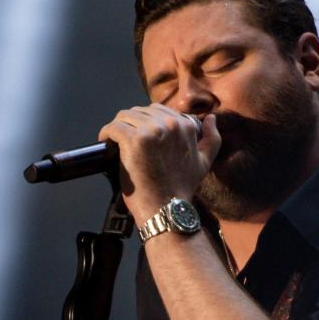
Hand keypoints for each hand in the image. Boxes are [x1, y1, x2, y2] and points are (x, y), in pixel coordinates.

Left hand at [98, 106, 220, 221]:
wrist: (166, 209)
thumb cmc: (181, 188)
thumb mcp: (204, 162)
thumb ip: (212, 139)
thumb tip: (211, 119)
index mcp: (185, 126)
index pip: (158, 110)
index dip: (145, 123)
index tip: (139, 136)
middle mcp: (170, 124)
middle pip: (140, 112)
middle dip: (131, 124)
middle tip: (124, 140)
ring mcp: (151, 131)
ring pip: (125, 116)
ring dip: (118, 127)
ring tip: (115, 141)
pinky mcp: (134, 140)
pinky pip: (114, 127)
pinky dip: (106, 134)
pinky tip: (106, 142)